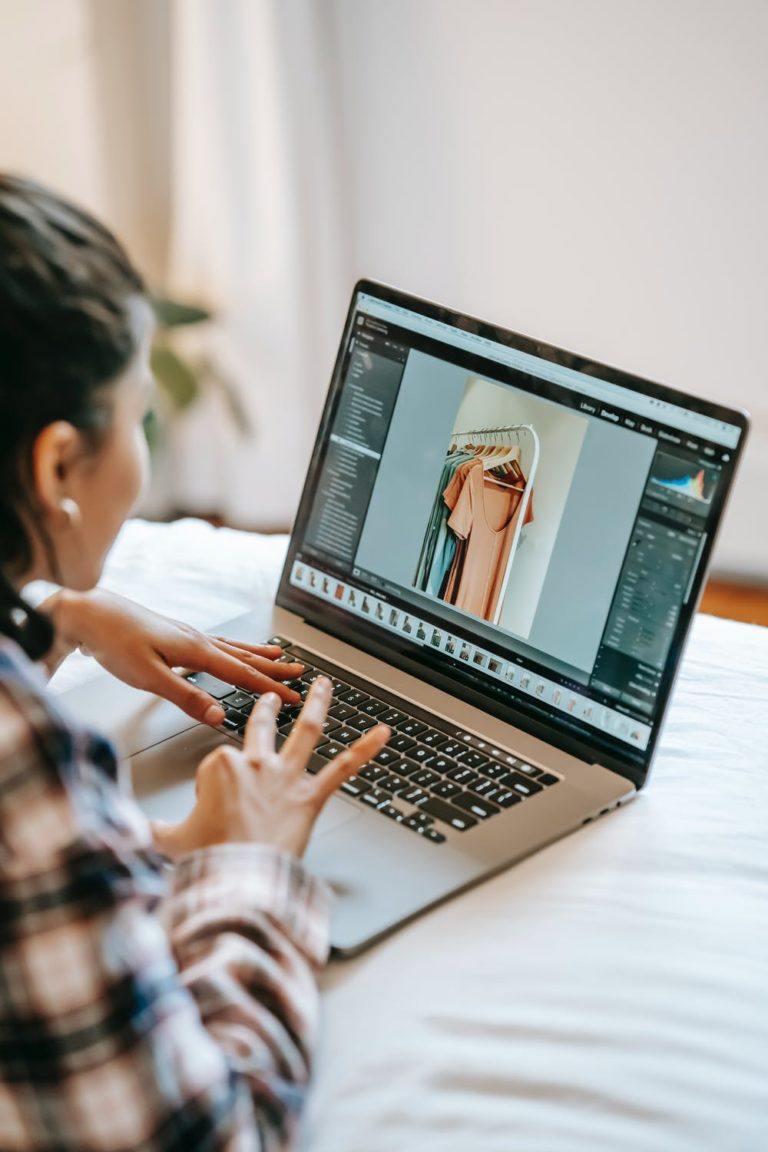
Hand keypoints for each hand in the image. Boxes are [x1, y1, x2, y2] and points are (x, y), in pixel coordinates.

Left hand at [53, 589, 303, 724]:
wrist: (87, 613)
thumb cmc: (113, 642)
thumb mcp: (149, 678)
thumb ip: (186, 697)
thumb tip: (218, 715)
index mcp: (196, 650)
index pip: (242, 674)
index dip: (270, 688)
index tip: (292, 697)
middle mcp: (197, 639)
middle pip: (244, 657)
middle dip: (273, 667)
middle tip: (299, 673)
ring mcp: (186, 635)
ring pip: (232, 647)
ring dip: (257, 654)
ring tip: (277, 655)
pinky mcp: (175, 634)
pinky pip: (216, 643)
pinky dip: (233, 648)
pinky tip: (230, 650)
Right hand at [152, 678, 389, 857]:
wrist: (238, 878)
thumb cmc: (208, 859)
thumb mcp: (168, 841)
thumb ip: (155, 832)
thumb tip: (137, 834)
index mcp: (219, 767)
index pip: (219, 764)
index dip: (213, 788)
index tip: (209, 810)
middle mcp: (255, 765)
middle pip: (260, 729)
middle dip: (265, 709)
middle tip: (270, 697)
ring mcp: (285, 778)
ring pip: (305, 732)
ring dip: (317, 705)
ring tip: (323, 686)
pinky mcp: (310, 797)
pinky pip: (343, 768)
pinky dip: (365, 749)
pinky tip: (382, 734)